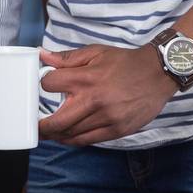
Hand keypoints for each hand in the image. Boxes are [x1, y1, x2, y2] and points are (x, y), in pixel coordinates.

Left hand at [38, 45, 175, 146]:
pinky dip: (73, 140)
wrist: (158, 73)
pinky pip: (88, 140)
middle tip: (34, 127)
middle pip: (57, 121)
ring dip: (56, 135)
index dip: (44, 85)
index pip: (49, 85)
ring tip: (48, 133)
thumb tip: (42, 56)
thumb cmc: (125, 63)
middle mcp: (93, 100)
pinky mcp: (117, 130)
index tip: (45, 87)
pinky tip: (66, 137)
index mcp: (85, 78)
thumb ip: (67, 58)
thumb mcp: (95, 52)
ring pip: (72, 134)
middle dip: (41, 126)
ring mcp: (106, 118)